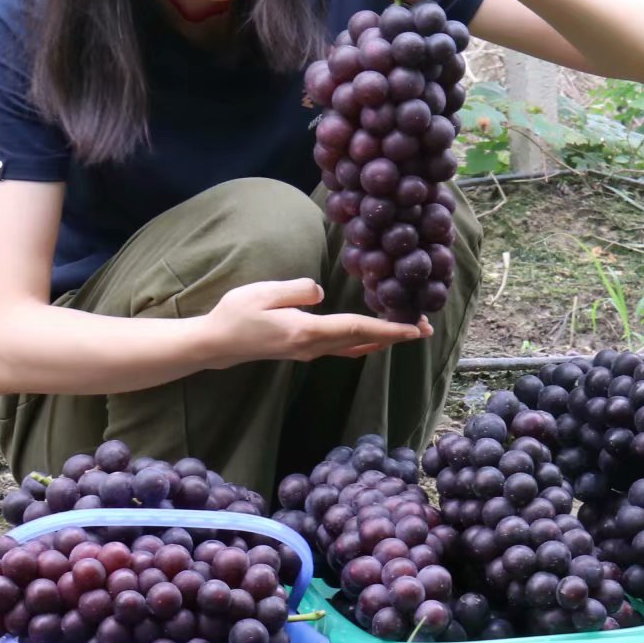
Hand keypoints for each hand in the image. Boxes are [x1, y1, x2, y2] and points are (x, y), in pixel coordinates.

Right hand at [202, 278, 430, 363]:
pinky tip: (374, 339)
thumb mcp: (262, 294)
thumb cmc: (235, 315)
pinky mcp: (304, 350)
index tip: (415, 329)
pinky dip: (365, 341)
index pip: (356, 329)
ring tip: (407, 331)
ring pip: (355, 346)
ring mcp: (309, 352)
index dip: (388, 328)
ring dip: (383, 339)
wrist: (217, 343)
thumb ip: (295, 290)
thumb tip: (321, 291)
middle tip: (426, 328)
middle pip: (362, 340)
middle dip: (395, 335)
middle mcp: (313, 347)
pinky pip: (343, 347)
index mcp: (306, 331)